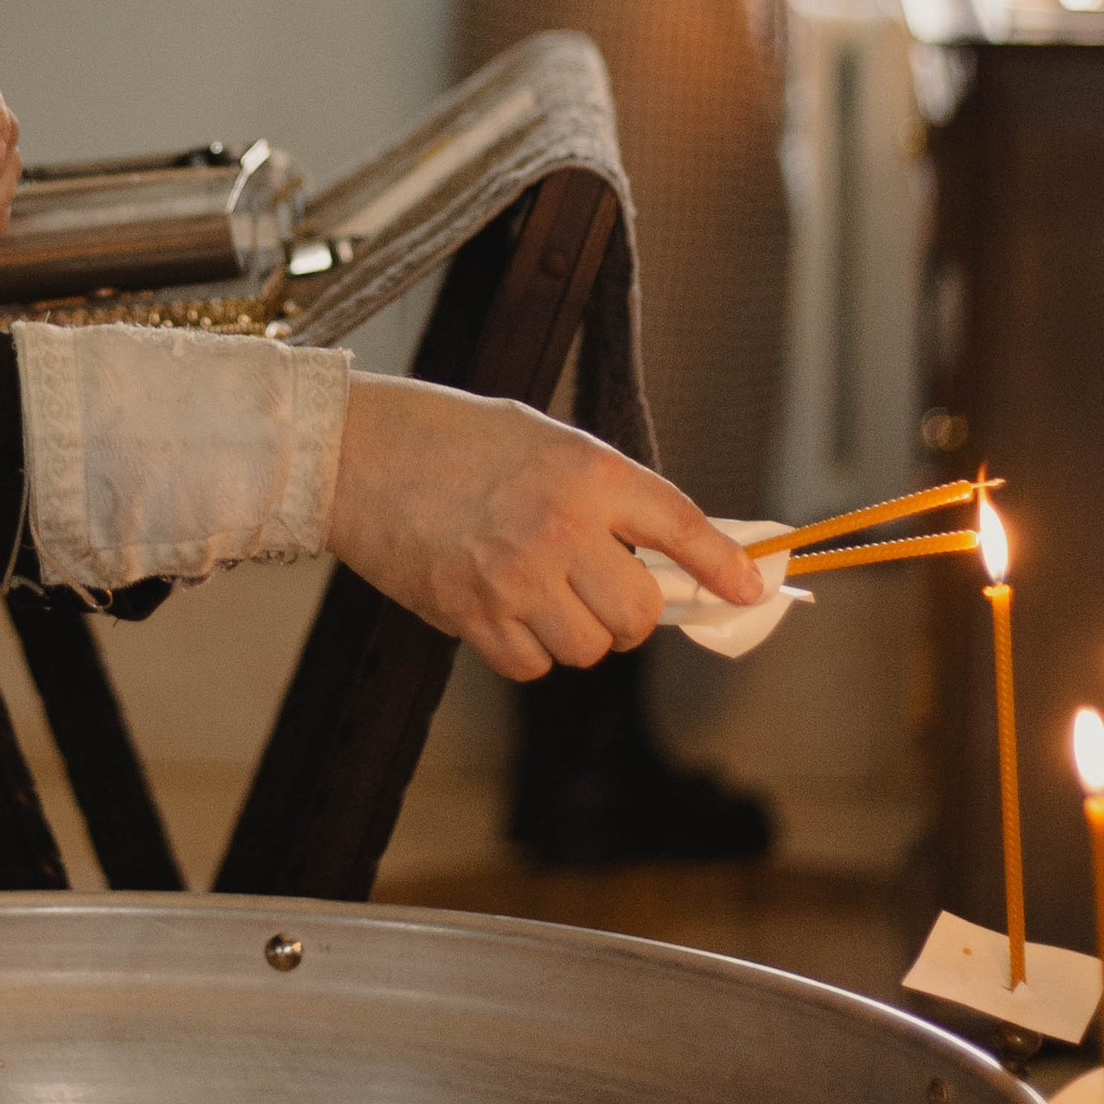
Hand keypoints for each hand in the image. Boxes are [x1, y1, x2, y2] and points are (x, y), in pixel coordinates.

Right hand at [326, 376, 764, 678]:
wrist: (354, 453)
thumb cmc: (450, 437)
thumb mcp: (544, 441)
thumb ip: (606, 494)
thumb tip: (666, 555)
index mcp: (586, 472)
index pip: (680, 528)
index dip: (723, 567)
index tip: (749, 589)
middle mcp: (559, 528)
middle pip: (639, 614)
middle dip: (634, 615)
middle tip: (613, 596)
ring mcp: (513, 579)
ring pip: (587, 649)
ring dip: (579, 634)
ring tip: (545, 596)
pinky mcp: (470, 616)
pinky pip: (531, 666)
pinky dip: (529, 651)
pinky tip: (505, 611)